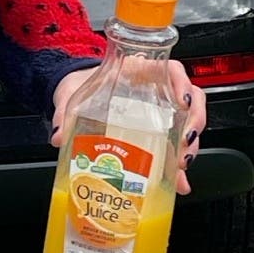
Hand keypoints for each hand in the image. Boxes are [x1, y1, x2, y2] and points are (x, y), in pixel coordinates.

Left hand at [52, 58, 205, 192]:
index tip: (184, 101)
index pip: (171, 70)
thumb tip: (60, 134)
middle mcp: (155, 91)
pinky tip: (177, 182)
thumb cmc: (80, 85)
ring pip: (187, 125)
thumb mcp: (70, 94)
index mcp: (138, 72)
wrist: (74, 96)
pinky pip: (174, 147)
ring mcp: (158, 114)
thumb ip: (64, 112)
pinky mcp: (155, 135)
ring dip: (189, 146)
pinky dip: (178, 167)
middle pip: (190, 101)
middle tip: (184, 144)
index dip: (183, 84)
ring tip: (181, 166)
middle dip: (193, 124)